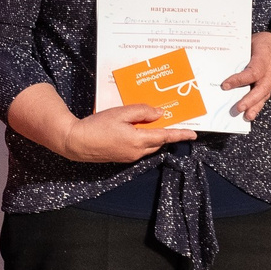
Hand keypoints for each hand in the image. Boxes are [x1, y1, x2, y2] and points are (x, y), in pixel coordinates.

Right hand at [61, 104, 197, 163]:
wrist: (77, 143)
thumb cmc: (97, 126)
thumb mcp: (121, 113)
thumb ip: (142, 112)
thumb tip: (159, 114)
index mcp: (138, 140)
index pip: (165, 137)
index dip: (180, 135)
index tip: (194, 134)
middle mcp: (137, 152)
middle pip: (157, 141)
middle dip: (164, 132)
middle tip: (167, 119)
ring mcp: (129, 157)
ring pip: (148, 146)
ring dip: (152, 135)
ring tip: (147, 121)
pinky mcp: (122, 158)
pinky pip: (139, 148)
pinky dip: (142, 139)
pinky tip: (133, 128)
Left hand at [218, 29, 270, 122]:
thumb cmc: (261, 44)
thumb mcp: (251, 43)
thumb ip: (239, 54)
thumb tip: (221, 63)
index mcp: (263, 60)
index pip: (252, 72)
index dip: (239, 80)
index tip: (225, 85)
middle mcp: (269, 73)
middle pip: (261, 89)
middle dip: (249, 100)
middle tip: (238, 108)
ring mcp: (270, 81)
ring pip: (263, 96)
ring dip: (254, 107)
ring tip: (246, 117)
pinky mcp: (269, 86)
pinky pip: (263, 97)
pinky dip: (256, 106)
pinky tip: (249, 114)